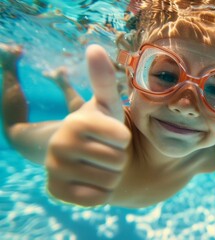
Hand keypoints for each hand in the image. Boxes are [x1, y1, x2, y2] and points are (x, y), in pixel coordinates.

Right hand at [45, 45, 130, 206]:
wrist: (87, 156)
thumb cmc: (103, 128)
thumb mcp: (106, 104)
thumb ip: (103, 79)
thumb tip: (94, 46)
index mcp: (75, 120)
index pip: (122, 138)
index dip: (124, 139)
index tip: (114, 135)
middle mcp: (59, 144)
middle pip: (117, 161)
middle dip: (119, 159)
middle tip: (106, 152)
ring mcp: (54, 169)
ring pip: (109, 181)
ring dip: (112, 176)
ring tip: (100, 165)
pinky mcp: (56, 191)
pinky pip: (97, 198)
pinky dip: (102, 192)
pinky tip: (93, 181)